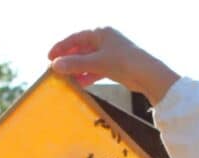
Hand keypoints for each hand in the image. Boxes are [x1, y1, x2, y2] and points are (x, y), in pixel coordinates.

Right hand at [48, 28, 179, 104]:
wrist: (149, 75)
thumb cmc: (124, 62)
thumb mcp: (97, 62)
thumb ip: (75, 64)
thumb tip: (55, 66)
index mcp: (101, 32)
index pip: (75, 38)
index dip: (61, 47)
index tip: (49, 57)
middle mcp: (105, 40)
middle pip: (82, 49)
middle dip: (69, 60)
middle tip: (56, 70)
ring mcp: (111, 53)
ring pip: (89, 60)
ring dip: (78, 69)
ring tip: (66, 79)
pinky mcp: (116, 66)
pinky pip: (97, 69)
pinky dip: (89, 75)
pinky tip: (80, 83)